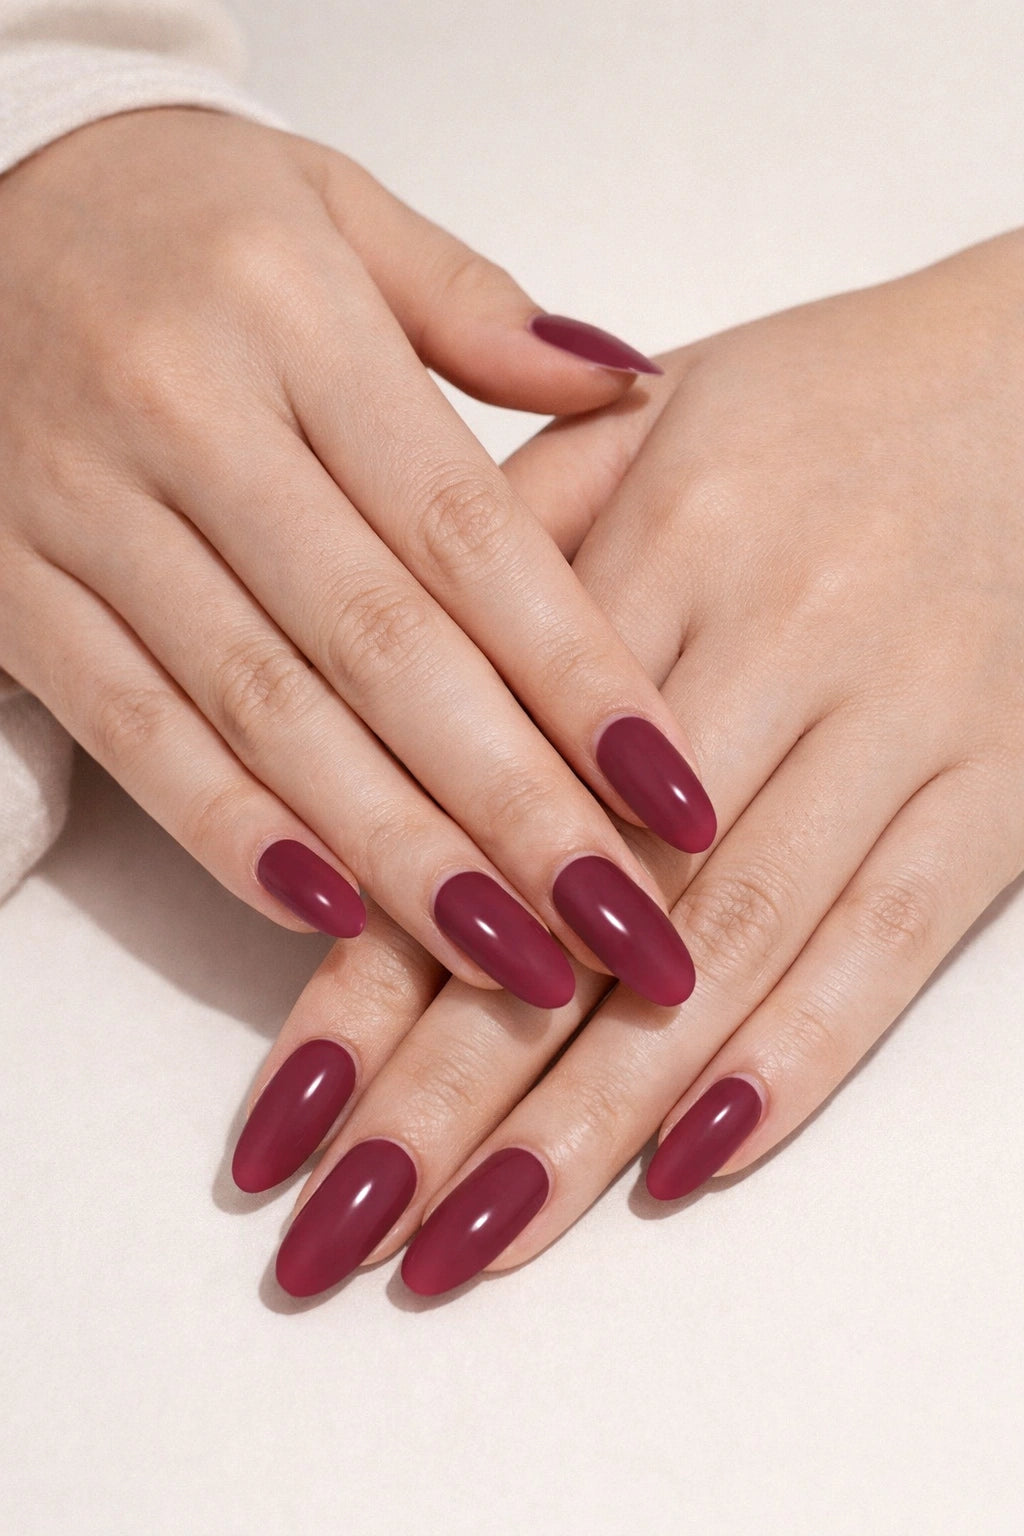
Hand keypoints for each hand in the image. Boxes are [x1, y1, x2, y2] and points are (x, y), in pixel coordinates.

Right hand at [0, 106, 709, 1007]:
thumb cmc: (171, 210)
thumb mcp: (331, 205)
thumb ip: (479, 309)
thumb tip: (631, 390)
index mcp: (296, 318)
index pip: (465, 532)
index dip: (576, 673)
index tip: (673, 791)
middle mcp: (187, 416)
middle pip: (380, 647)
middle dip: (511, 804)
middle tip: (621, 927)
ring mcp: (81, 508)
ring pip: (262, 711)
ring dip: (396, 851)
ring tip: (511, 960)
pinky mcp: (3, 582)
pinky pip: (128, 728)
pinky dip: (227, 829)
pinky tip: (329, 917)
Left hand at [242, 231, 1023, 1295]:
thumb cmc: (828, 405)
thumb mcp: (654, 416)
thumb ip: (511, 539)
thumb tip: (372, 677)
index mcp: (660, 534)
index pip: (481, 790)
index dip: (373, 966)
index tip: (287, 1112)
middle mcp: (774, 633)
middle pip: (589, 900)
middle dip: (454, 1087)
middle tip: (346, 1234)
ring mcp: (901, 714)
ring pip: (727, 946)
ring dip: (592, 1117)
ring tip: (475, 1245)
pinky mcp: (1003, 781)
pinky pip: (891, 940)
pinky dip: (793, 1061)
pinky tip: (685, 1169)